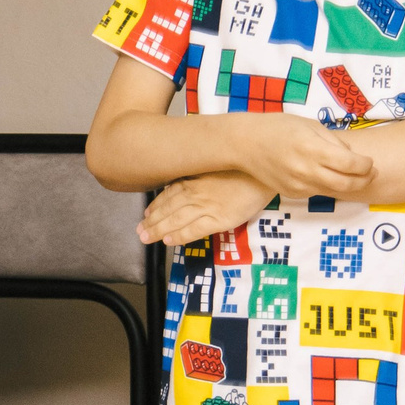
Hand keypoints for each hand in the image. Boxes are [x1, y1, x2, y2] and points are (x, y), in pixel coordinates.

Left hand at [141, 171, 275, 246]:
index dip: (156, 205)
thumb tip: (186, 176)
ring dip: (159, 230)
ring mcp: (207, 207)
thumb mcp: (216, 164)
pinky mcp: (220, 219)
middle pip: (168, 209)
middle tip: (140, 231)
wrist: (265, 171)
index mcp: (194, 179)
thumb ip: (200, 172)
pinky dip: (180, 236)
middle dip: (151, 221)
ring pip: (176, 220)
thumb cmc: (244, 166)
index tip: (146, 213)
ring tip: (147, 238)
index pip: (168, 194)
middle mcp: (196, 193)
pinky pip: (195, 230)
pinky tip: (169, 241)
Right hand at [231, 116, 375, 198]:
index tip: (370, 161)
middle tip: (371, 174)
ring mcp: (298, 185)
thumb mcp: (310, 125)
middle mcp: (306, 170)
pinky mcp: (291, 193)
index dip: (366, 165)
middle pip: (347, 184)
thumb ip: (334, 141)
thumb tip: (352, 155)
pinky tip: (326, 175)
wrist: (245, 144)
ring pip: (333, 190)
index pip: (351, 164)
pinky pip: (317, 191)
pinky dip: (327, 185)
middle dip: (365, 180)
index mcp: (313, 149)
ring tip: (352, 174)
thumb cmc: (278, 128)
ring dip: (347, 184)